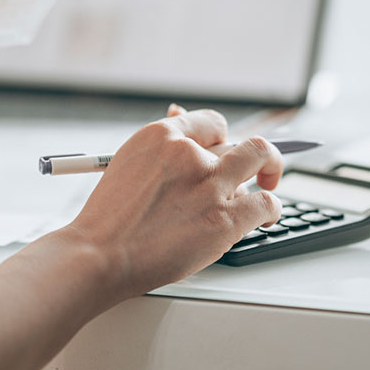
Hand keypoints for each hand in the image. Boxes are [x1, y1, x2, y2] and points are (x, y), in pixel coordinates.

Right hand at [61, 107, 283, 297]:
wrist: (97, 255)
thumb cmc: (109, 218)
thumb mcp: (127, 162)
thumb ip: (162, 144)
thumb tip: (180, 114)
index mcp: (162, 136)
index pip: (213, 123)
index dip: (223, 139)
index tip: (227, 151)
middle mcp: (190, 154)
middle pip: (240, 140)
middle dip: (252, 155)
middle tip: (258, 168)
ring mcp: (210, 186)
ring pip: (259, 161)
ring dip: (262, 179)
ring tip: (257, 194)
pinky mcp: (224, 220)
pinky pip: (267, 202)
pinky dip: (272, 208)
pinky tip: (267, 216)